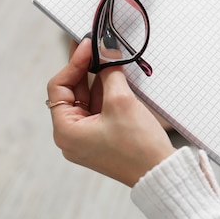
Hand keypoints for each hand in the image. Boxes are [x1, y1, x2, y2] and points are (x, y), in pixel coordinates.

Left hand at [46, 38, 175, 186]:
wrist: (160, 173)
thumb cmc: (138, 146)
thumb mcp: (121, 102)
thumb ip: (110, 73)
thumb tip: (106, 51)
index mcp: (65, 131)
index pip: (59, 87)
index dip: (73, 63)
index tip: (88, 45)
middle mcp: (71, 136)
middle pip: (72, 92)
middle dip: (85, 69)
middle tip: (97, 46)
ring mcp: (86, 139)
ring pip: (86, 100)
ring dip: (98, 79)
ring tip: (110, 58)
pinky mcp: (102, 139)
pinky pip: (98, 109)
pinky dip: (106, 92)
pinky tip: (116, 76)